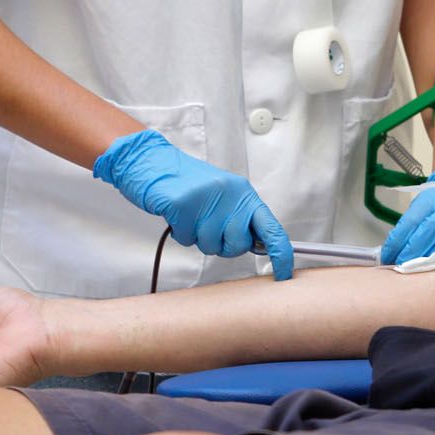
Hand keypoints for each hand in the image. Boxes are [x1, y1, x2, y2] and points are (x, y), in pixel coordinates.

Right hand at [94, 130, 293, 278]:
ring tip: (189, 215)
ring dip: (197, 237)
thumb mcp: (222, 196)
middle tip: (207, 227)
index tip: (283, 274)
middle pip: (238, 245)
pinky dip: (179, 232)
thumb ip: (239, 218)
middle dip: (222, 246)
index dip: (281, 254)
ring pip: (210, 246)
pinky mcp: (183, 204)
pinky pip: (186, 239)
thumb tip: (259, 245)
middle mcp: (231, 195)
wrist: (150, 160)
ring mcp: (207, 199)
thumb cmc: (186, 182)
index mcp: (243, 193)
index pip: (272, 228)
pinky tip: (176, 214)